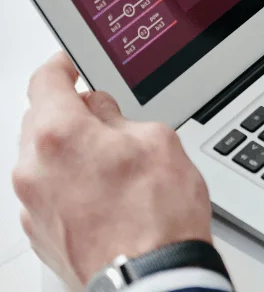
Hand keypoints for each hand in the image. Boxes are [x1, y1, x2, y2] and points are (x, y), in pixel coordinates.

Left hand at [13, 53, 213, 289]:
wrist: (152, 278)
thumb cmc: (157, 217)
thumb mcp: (159, 139)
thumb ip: (121, 116)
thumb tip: (105, 114)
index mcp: (59, 134)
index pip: (45, 80)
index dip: (63, 66)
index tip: (71, 65)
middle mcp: (33, 169)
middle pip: (41, 121)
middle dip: (72, 115)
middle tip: (111, 121)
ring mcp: (32, 206)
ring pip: (44, 160)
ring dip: (71, 153)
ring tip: (117, 167)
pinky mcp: (40, 234)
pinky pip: (48, 194)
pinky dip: (70, 186)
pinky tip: (108, 196)